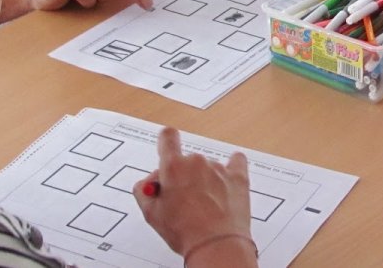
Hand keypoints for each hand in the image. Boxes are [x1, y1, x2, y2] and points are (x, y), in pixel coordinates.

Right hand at [134, 128, 252, 256]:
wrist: (216, 244)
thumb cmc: (185, 231)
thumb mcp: (152, 214)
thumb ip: (144, 191)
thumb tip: (149, 184)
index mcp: (173, 167)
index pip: (168, 138)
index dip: (166, 142)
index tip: (167, 147)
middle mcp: (196, 162)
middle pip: (186, 161)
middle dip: (182, 177)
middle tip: (181, 200)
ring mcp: (218, 168)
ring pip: (207, 168)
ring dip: (205, 181)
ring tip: (204, 206)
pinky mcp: (238, 177)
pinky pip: (236, 162)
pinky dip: (230, 170)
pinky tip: (227, 180)